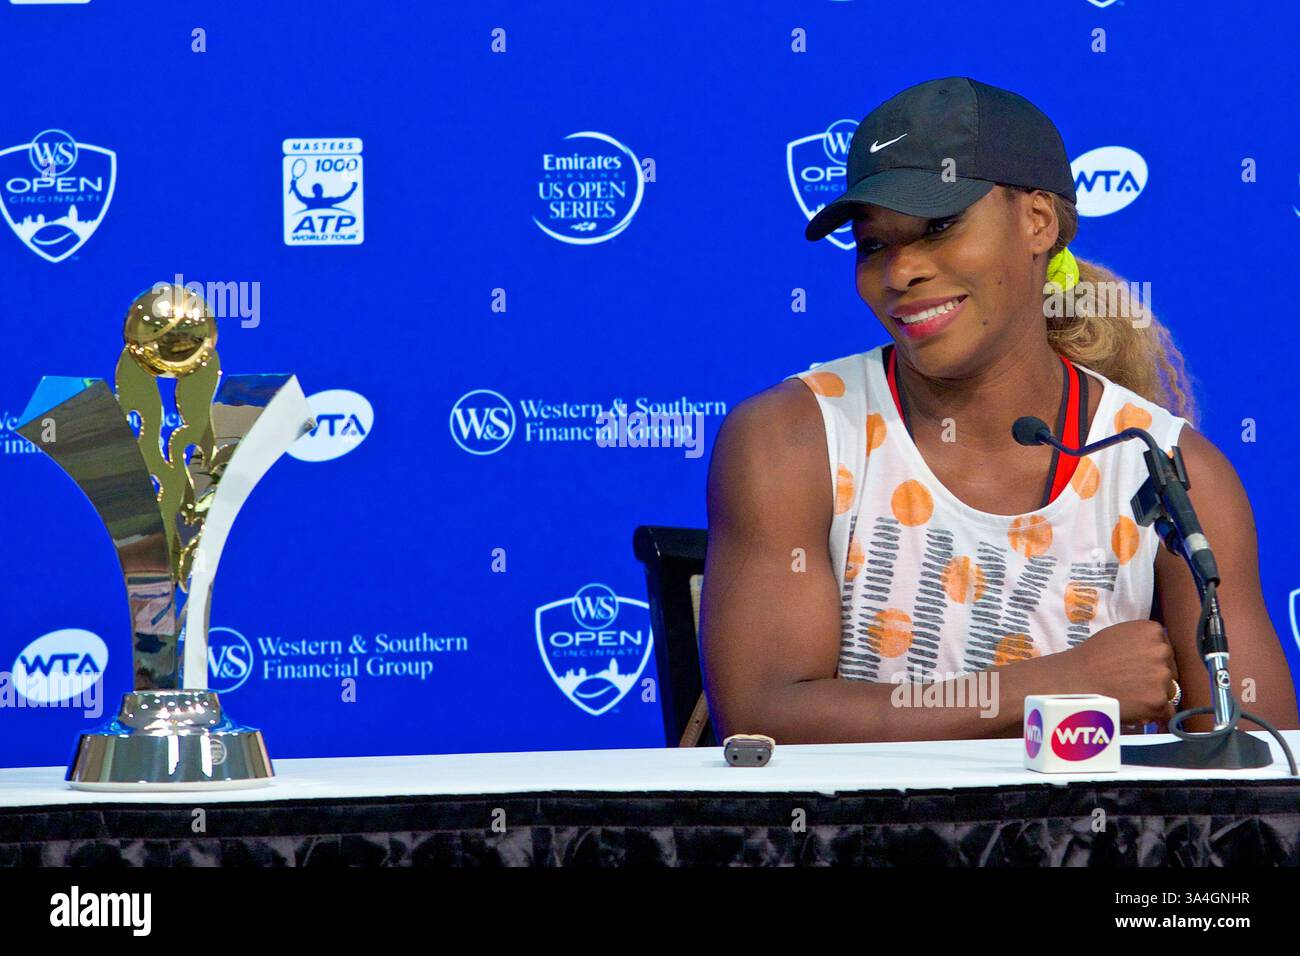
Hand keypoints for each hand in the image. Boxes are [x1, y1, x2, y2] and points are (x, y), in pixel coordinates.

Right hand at [1062, 620, 1177, 724]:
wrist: (1075, 680)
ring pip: (1170, 691)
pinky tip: (1140, 712)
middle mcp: (1162, 650)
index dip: (1152, 660)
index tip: (1137, 667)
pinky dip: (1156, 714)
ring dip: (1155, 696)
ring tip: (1131, 697)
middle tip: (1132, 684)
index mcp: (1152, 631)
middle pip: (1170, 669)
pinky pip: (1168, 712)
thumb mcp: (1118, 634)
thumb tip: (1157, 655)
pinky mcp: (1159, 701)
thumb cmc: (1091, 658)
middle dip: (1156, 678)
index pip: (1165, 648)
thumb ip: (1141, 641)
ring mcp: (1162, 676)